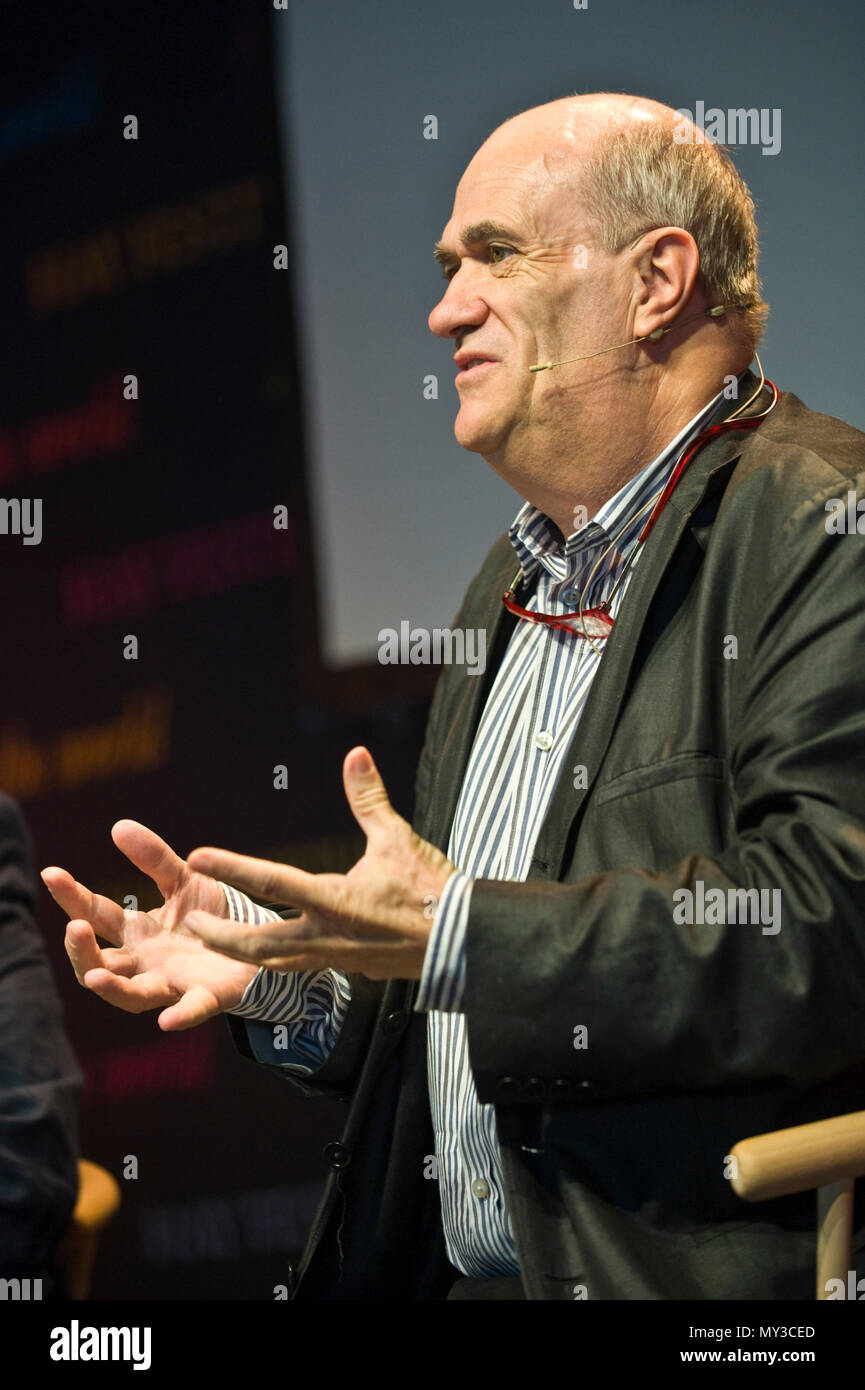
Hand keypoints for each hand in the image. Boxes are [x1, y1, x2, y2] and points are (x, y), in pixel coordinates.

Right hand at [42, 821, 258, 1030]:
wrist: (261, 940)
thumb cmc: (214, 914)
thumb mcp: (183, 879)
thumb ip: (154, 858)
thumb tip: (118, 825)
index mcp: (137, 933)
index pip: (96, 915)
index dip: (72, 897)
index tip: (52, 873)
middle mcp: (146, 962)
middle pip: (101, 963)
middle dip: (82, 950)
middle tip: (76, 928)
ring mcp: (173, 982)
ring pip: (132, 994)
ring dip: (111, 987)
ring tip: (95, 974)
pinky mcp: (208, 995)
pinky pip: (192, 1010)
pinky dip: (181, 1017)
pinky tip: (166, 1022)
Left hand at [184, 747, 455, 979]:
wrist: (465, 944)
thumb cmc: (433, 890)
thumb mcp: (398, 839)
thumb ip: (369, 799)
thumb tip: (355, 755)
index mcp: (335, 901)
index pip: (270, 881)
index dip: (230, 867)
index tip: (197, 857)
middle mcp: (329, 936)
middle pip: (259, 944)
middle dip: (222, 936)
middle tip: (191, 923)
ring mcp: (339, 960)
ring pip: (279, 964)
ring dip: (245, 955)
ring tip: (219, 945)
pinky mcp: (354, 971)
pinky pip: (307, 969)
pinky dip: (282, 963)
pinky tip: (274, 956)